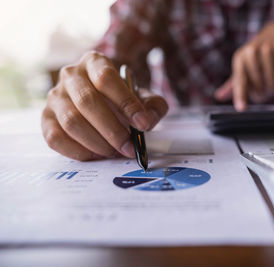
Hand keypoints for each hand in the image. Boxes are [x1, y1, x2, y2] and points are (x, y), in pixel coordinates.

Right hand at [41, 51, 167, 160]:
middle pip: (87, 101)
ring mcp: (55, 97)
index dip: (126, 103)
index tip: (143, 124)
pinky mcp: (46, 118)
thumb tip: (147, 121)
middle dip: (112, 129)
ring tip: (115, 152)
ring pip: (71, 122)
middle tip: (129, 147)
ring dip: (97, 142)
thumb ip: (153, 106)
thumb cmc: (123, 100)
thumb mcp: (143, 97)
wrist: (103, 102)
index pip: (106, 79)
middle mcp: (70, 75)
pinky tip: (96, 154)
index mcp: (95, 62)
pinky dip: (78, 151)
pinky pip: (55, 138)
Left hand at [215, 20, 273, 110]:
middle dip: (262, 95)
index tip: (241, 109)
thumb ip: (234, 82)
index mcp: (240, 58)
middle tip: (265, 95)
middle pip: (257, 84)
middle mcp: (251, 51)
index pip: (240, 80)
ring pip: (272, 80)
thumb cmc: (258, 54)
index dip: (240, 95)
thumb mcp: (244, 65)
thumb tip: (218, 96)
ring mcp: (267, 48)